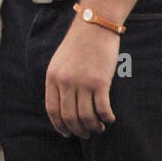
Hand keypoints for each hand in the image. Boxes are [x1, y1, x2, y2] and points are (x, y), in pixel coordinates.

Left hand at [44, 13, 120, 137]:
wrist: (94, 26)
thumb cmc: (79, 43)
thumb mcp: (59, 61)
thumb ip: (58, 81)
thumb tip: (63, 105)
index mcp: (52, 76)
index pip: (52, 109)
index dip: (59, 125)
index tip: (66, 133)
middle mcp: (65, 82)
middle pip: (69, 117)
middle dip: (78, 130)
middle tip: (85, 134)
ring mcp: (82, 83)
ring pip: (86, 117)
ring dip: (93, 127)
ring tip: (98, 127)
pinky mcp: (100, 82)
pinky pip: (102, 109)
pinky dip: (106, 118)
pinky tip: (109, 118)